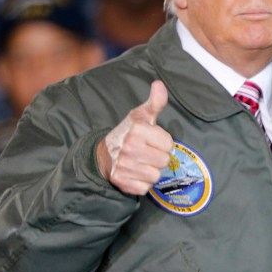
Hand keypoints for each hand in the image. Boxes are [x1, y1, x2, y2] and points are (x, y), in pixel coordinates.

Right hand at [96, 80, 173, 194]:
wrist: (103, 154)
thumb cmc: (127, 133)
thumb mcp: (141, 115)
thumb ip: (155, 102)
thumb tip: (159, 84)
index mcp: (138, 130)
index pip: (169, 144)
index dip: (163, 143)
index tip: (152, 141)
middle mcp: (130, 147)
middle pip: (164, 161)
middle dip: (158, 158)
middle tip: (147, 153)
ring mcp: (124, 165)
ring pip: (156, 176)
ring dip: (151, 171)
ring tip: (141, 163)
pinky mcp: (121, 181)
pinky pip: (145, 188)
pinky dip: (142, 183)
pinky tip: (135, 173)